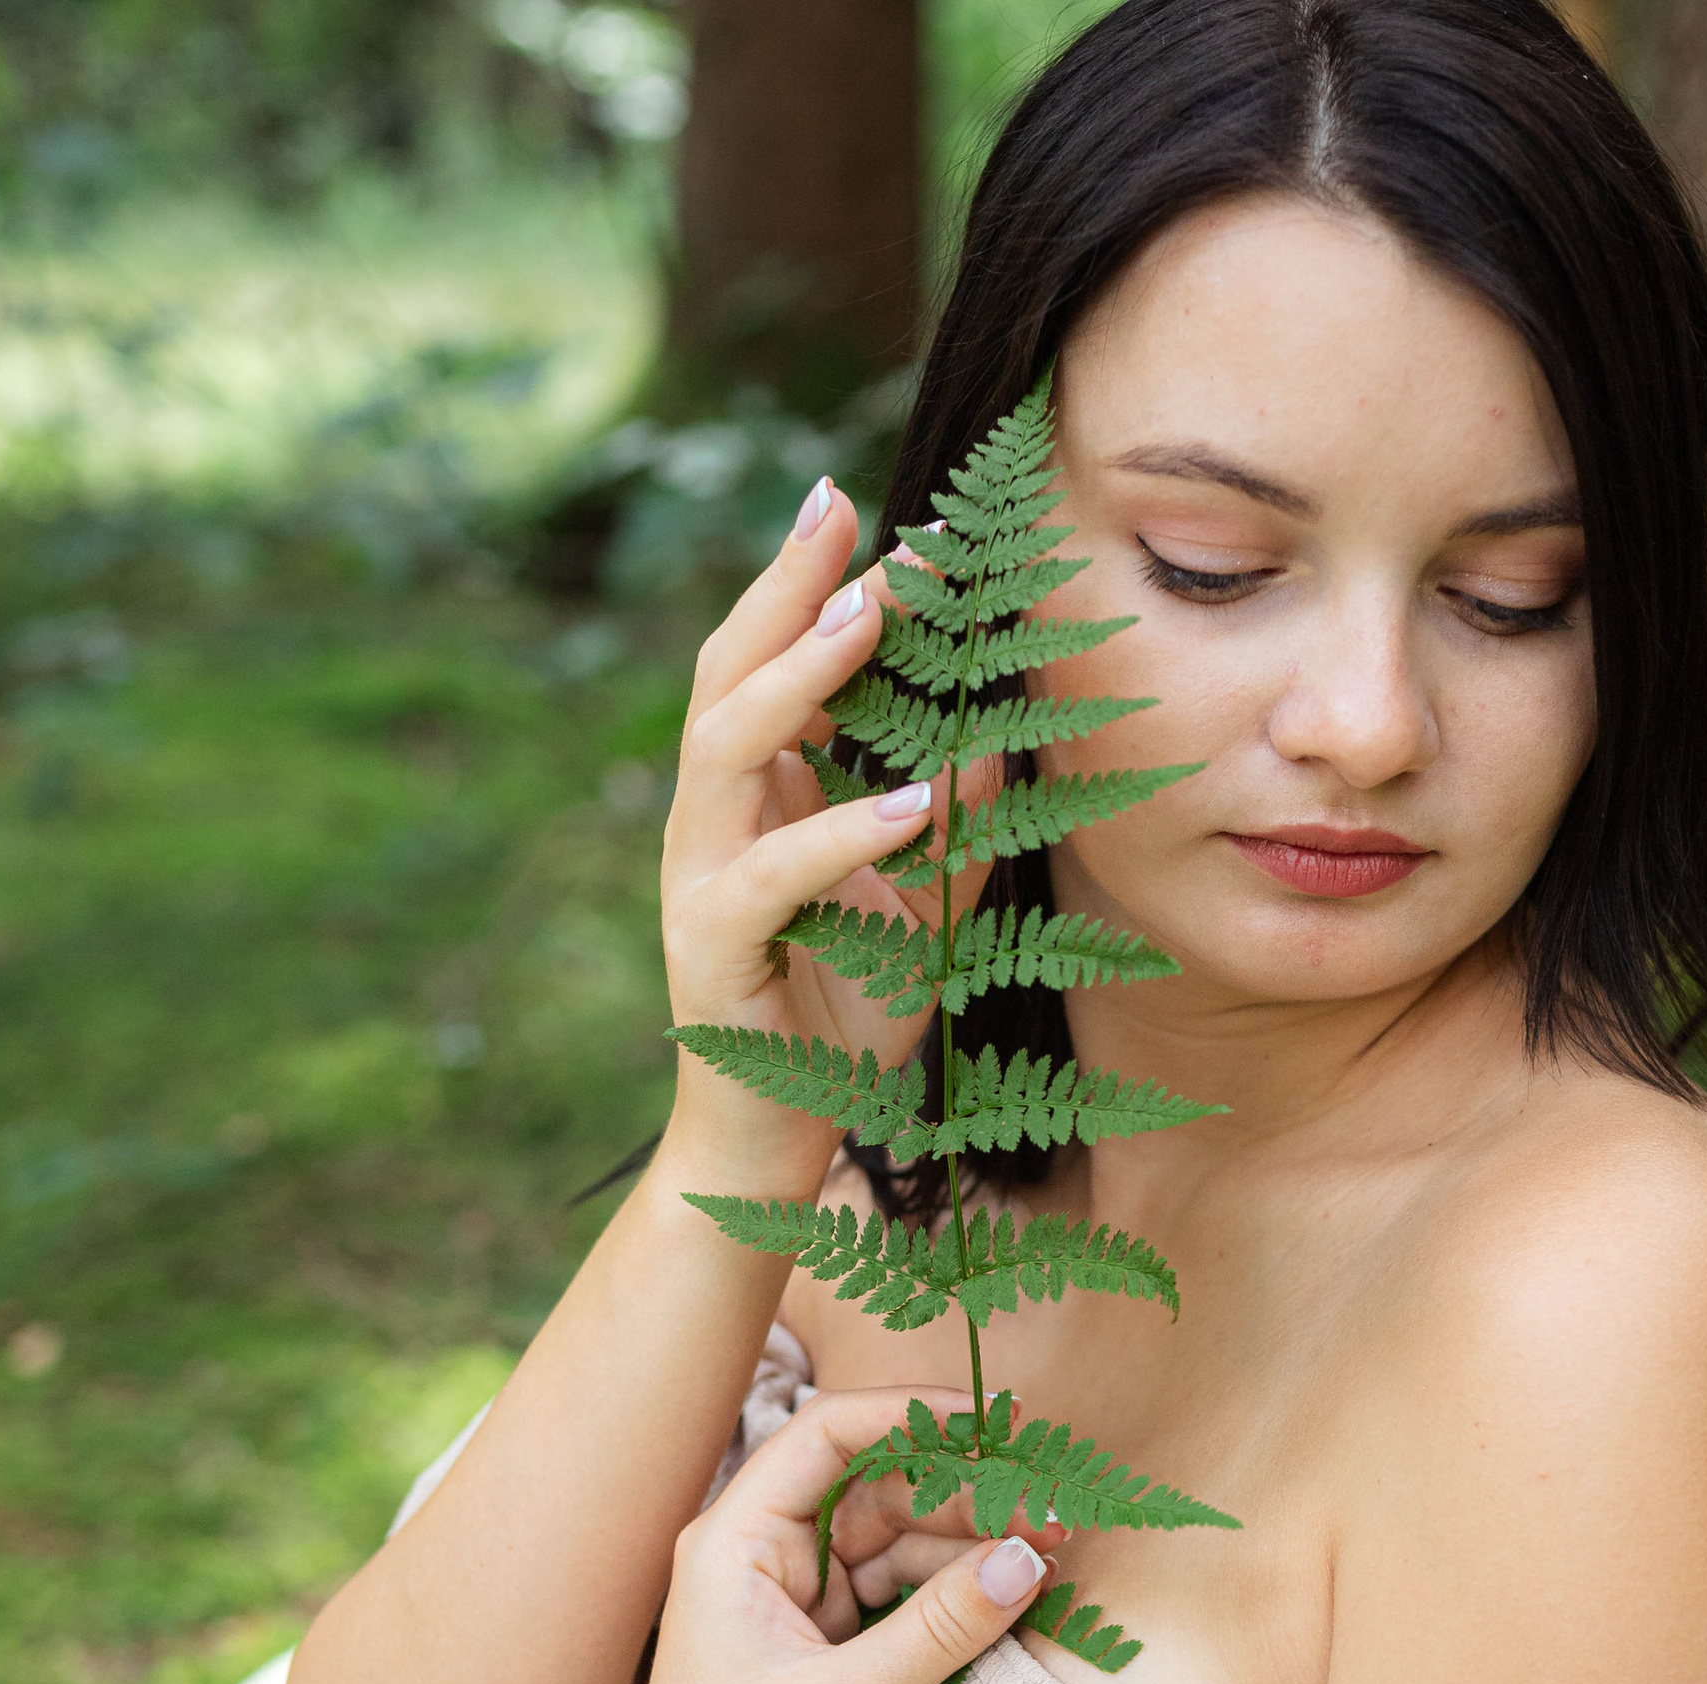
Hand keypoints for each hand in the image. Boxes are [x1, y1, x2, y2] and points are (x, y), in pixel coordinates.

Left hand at [604, 1388, 1062, 1683]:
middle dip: (967, 1492)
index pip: (824, 1437)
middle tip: (1053, 1504)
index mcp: (732, 1544)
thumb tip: (1029, 1558)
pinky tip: (1015, 1590)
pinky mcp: (826, 1652)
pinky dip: (958, 1593)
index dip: (908, 1416)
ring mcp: (795, 1605)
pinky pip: (903, 1597)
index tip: (990, 1423)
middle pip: (879, 1489)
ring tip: (1054, 1549)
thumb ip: (938, 1629)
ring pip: (901, 1544)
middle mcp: (761, 1560)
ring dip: (975, 1544)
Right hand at [660, 484, 982, 1187]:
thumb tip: (1006, 743)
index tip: (867, 511)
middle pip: (726, 676)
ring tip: (870, 620)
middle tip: (849, 516)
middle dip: (786, 592)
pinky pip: (770, 877)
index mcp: (753, 803)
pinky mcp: (711, 952)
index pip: (767, 667)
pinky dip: (837, 836)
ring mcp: (700, 883)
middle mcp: (712, 826)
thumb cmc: (843, 1023)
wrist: (777, 1149)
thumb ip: (959, 834)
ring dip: (799, 680)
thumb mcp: (924, 916)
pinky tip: (904, 803)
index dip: (806, 587)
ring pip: (724, 752)